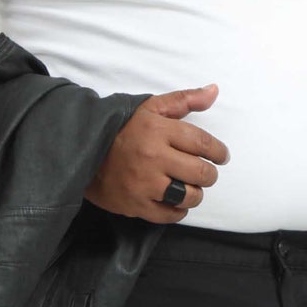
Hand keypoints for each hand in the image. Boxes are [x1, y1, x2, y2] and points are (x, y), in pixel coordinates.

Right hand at [84, 82, 229, 222]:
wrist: (85, 151)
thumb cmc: (122, 129)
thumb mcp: (150, 108)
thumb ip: (184, 100)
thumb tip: (214, 91)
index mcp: (158, 130)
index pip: (203, 143)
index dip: (219, 152)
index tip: (221, 156)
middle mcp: (153, 157)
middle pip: (200, 173)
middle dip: (209, 175)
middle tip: (204, 173)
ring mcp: (144, 183)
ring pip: (188, 196)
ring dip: (195, 194)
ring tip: (188, 187)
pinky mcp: (136, 204)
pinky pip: (170, 215)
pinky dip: (178, 211)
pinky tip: (174, 201)